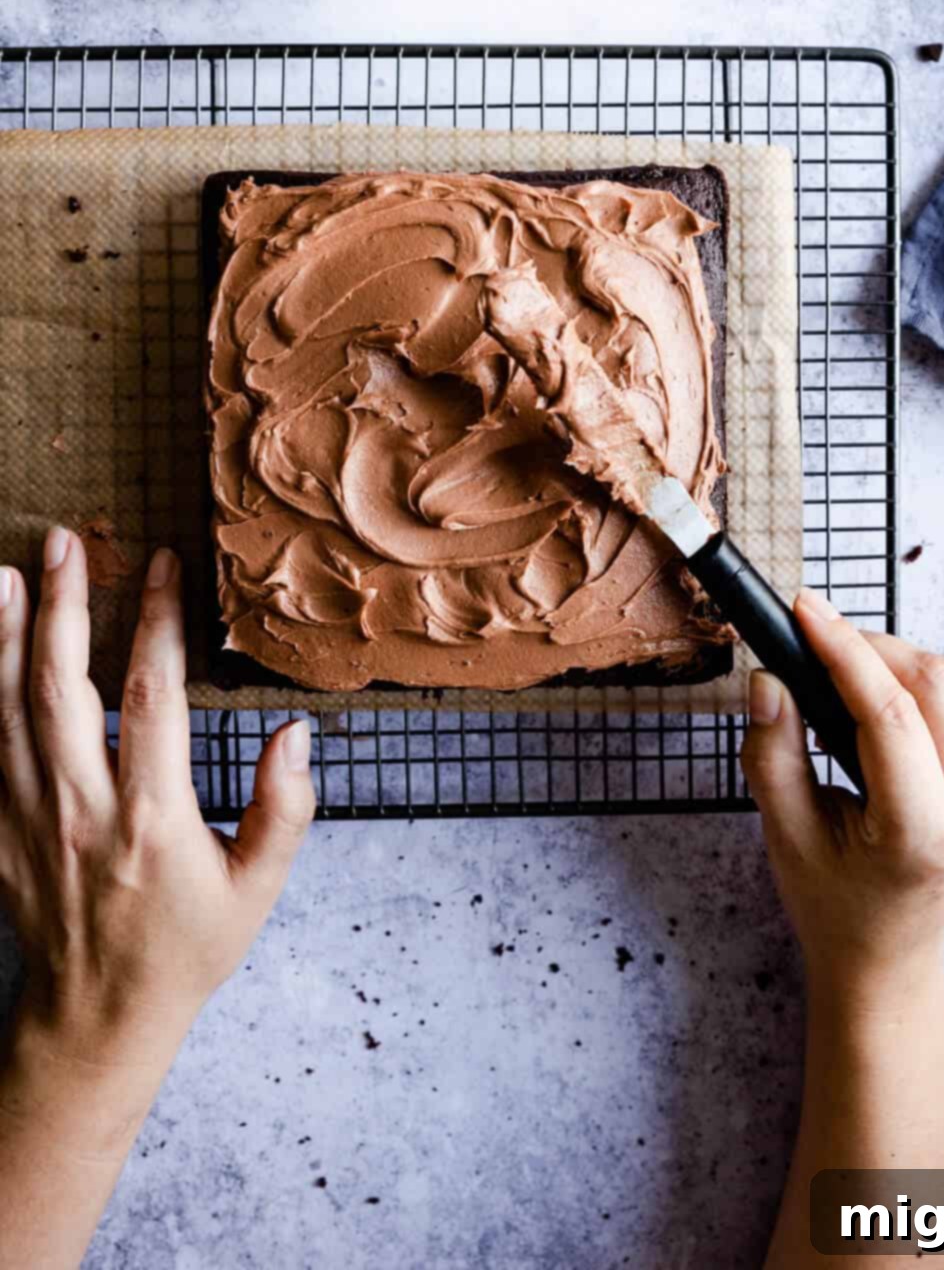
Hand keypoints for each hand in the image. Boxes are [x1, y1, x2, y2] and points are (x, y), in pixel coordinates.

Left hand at [0, 526, 315, 1063]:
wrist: (98, 1020)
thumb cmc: (186, 950)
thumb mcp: (257, 888)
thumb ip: (283, 809)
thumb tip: (296, 734)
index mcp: (153, 821)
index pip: (152, 697)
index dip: (156, 622)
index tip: (161, 563)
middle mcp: (83, 813)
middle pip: (62, 690)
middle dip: (64, 607)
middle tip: (65, 542)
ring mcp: (30, 824)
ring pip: (8, 713)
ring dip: (7, 638)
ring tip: (10, 575)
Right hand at [740, 586, 943, 996]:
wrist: (884, 962)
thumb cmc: (831, 906)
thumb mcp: (785, 835)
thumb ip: (773, 753)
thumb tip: (769, 678)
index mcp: (922, 831)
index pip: (890, 713)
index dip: (844, 650)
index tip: (803, 608)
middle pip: (933, 683)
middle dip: (868, 645)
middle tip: (808, 636)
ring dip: (886, 660)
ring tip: (827, 666)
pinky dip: (901, 684)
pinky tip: (858, 695)